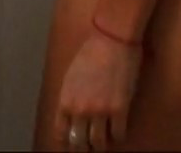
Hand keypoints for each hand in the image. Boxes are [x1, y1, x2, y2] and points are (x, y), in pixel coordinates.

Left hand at [55, 22, 142, 151]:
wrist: (111, 39)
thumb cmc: (90, 52)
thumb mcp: (71, 76)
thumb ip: (70, 98)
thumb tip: (73, 116)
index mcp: (65, 100)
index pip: (61, 133)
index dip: (67, 142)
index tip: (72, 144)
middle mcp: (79, 109)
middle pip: (79, 143)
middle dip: (84, 147)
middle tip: (89, 146)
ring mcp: (99, 111)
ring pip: (99, 143)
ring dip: (101, 144)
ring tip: (104, 141)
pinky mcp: (119, 109)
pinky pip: (118, 134)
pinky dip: (118, 135)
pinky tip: (119, 130)